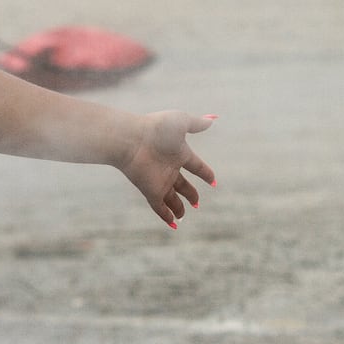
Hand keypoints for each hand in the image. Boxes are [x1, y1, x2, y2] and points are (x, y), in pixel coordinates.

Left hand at [119, 112, 216, 227]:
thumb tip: (212, 119)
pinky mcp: (151, 191)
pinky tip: (173, 224)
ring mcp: (160, 181)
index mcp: (179, 152)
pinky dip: (166, 216)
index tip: (212, 180)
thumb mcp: (181, 121)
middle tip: (197, 203)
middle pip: (182, 185)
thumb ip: (197, 123)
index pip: (195, 165)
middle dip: (190, 194)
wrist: (131, 139)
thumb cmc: (156, 128)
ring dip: (178, 207)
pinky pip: (159, 207)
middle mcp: (169, 168)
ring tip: (183, 215)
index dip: (205, 173)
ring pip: (171, 198)